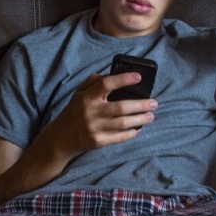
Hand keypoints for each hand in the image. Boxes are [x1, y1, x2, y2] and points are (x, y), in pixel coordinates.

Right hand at [42, 72, 156, 157]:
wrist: (61, 137)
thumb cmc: (74, 112)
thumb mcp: (78, 94)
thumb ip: (92, 82)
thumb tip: (110, 74)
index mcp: (87, 97)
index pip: (106, 84)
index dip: (123, 79)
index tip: (138, 77)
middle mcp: (91, 112)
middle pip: (121, 107)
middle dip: (141, 104)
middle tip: (154, 103)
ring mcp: (95, 128)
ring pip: (123, 123)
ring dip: (140, 119)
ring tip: (151, 115)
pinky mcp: (98, 141)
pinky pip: (119, 137)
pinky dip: (131, 133)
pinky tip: (139, 128)